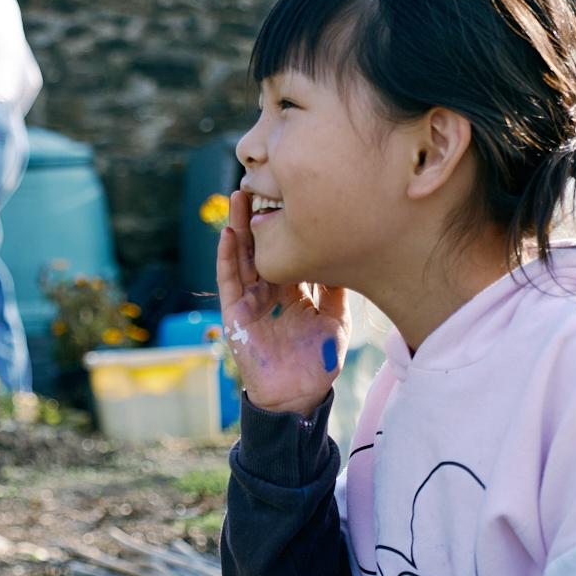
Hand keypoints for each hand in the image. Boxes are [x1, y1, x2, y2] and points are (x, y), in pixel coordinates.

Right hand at [217, 189, 349, 415]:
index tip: (293, 191)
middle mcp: (270, 289)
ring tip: (238, 196)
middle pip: (261, 244)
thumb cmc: (317, 360)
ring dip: (238, 226)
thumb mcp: (336, 318)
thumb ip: (337, 288)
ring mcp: (251, 300)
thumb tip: (348, 254)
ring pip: (242, 256)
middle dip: (259, 214)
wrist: (300, 395)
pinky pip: (229, 281)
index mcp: (293, 287)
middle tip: (261, 181)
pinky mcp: (236, 314)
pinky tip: (229, 234)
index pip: (287, 247)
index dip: (287, 222)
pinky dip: (227, 257)